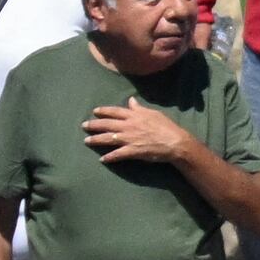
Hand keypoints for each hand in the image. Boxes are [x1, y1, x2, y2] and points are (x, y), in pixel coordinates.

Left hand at [81, 98, 202, 173]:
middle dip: (94, 125)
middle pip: (107, 125)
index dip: (104, 111)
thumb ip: (139, 108)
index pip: (115, 112)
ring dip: (96, 140)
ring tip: (87, 141)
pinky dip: (109, 157)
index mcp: (134, 116)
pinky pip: (117, 154)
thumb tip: (131, 100)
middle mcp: (128, 126)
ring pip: (108, 139)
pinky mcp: (132, 151)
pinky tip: (103, 159)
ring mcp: (129, 139)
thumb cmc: (166, 127)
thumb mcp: (154, 114)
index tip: (95, 111)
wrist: (175, 142)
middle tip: (83, 126)